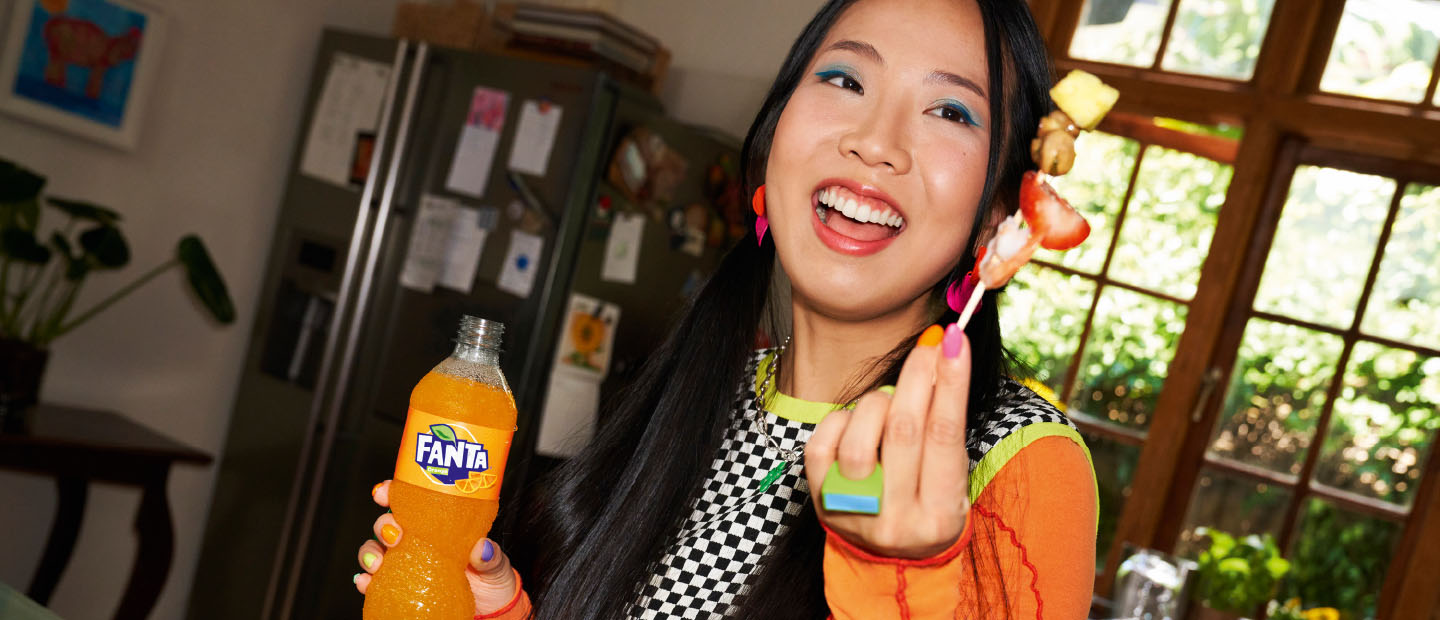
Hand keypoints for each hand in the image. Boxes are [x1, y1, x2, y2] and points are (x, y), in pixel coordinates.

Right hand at [354, 481, 519, 613]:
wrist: (489, 609)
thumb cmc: (492, 578)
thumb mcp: (496, 563)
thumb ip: (490, 556)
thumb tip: (482, 548)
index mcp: (439, 525)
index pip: (411, 501)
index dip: (393, 492)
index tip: (384, 492)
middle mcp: (418, 541)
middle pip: (388, 524)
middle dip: (383, 525)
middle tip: (394, 534)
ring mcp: (407, 563)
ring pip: (375, 550)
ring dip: (370, 552)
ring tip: (377, 563)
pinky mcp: (400, 587)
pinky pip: (375, 581)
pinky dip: (366, 580)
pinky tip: (367, 582)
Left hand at [804, 324, 970, 558]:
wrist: (891, 558)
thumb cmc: (928, 502)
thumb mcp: (950, 475)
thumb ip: (945, 424)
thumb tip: (944, 353)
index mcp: (940, 515)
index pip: (945, 435)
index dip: (951, 383)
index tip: (956, 341)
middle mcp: (897, 521)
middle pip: (902, 430)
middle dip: (916, 377)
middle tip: (927, 346)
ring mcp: (855, 513)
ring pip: (859, 436)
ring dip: (876, 403)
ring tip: (888, 403)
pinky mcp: (821, 501)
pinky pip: (822, 443)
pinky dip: (841, 420)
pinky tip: (856, 422)